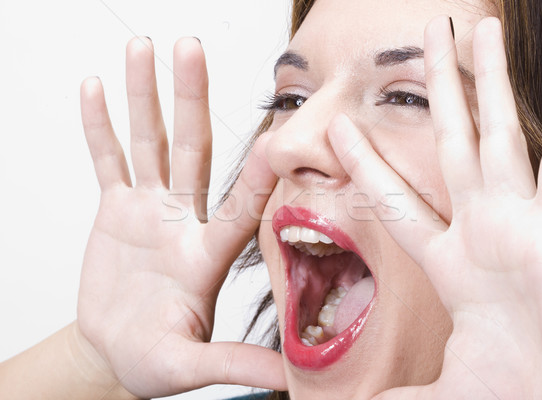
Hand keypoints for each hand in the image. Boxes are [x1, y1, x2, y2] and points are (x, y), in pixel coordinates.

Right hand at [77, 37, 284, 397]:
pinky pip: (108, 160)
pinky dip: (100, 127)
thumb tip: (289, 381)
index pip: (238, 207)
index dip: (256, 175)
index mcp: (208, 256)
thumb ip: (233, 365)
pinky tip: (95, 90)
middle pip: (191, 151)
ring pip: (149, 143)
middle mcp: (185, 221)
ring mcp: (151, 210)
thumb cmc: (154, 358)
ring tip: (143, 48)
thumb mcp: (189, 365)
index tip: (275, 136)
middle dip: (189, 100)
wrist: (117, 348)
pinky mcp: (116, 209)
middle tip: (191, 49)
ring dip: (145, 97)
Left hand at [329, 17, 541, 399]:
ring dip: (490, 84)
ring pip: (499, 137)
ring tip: (480, 30)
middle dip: (437, 90)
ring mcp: (521, 224)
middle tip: (425, 35)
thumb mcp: (441, 390)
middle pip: (450, 143)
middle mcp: (482, 228)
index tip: (339, 128)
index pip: (396, 200)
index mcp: (447, 260)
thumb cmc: (515, 391)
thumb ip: (396, 396)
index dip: (368, 163)